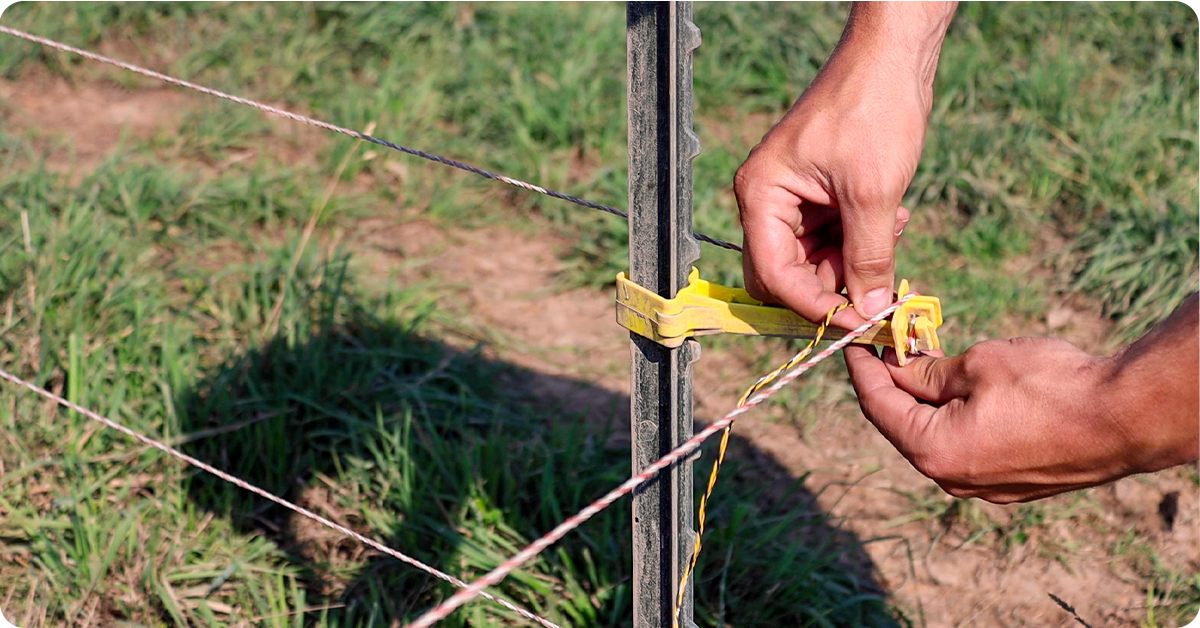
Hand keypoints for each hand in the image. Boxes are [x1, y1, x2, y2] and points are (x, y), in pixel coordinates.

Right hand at [735, 2, 955, 326]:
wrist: (894, 58)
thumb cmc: (873, 108)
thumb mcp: (874, 193)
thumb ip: (868, 257)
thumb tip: (868, 313)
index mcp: (762, 195)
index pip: (774, 275)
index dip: (812, 305)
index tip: (855, 324)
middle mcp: (768, 200)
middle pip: (786, 275)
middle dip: (831, 288)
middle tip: (876, 293)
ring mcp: (794, 199)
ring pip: (814, 262)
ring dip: (855, 264)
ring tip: (894, 236)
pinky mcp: (821, 195)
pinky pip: (834, 240)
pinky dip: (863, 243)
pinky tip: (896, 220)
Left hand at [843, 340, 1156, 502]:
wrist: (1127, 418)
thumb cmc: (1051, 387)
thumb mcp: (978, 365)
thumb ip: (929, 371)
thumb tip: (899, 367)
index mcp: (933, 451)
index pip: (878, 406)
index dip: (863, 369)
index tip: (854, 341)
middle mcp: (952, 478)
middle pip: (904, 423)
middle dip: (895, 381)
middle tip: (890, 342)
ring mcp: (984, 485)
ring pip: (937, 434)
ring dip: (927, 397)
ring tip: (924, 355)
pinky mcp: (1012, 481)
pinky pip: (967, 444)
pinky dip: (955, 414)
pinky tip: (961, 385)